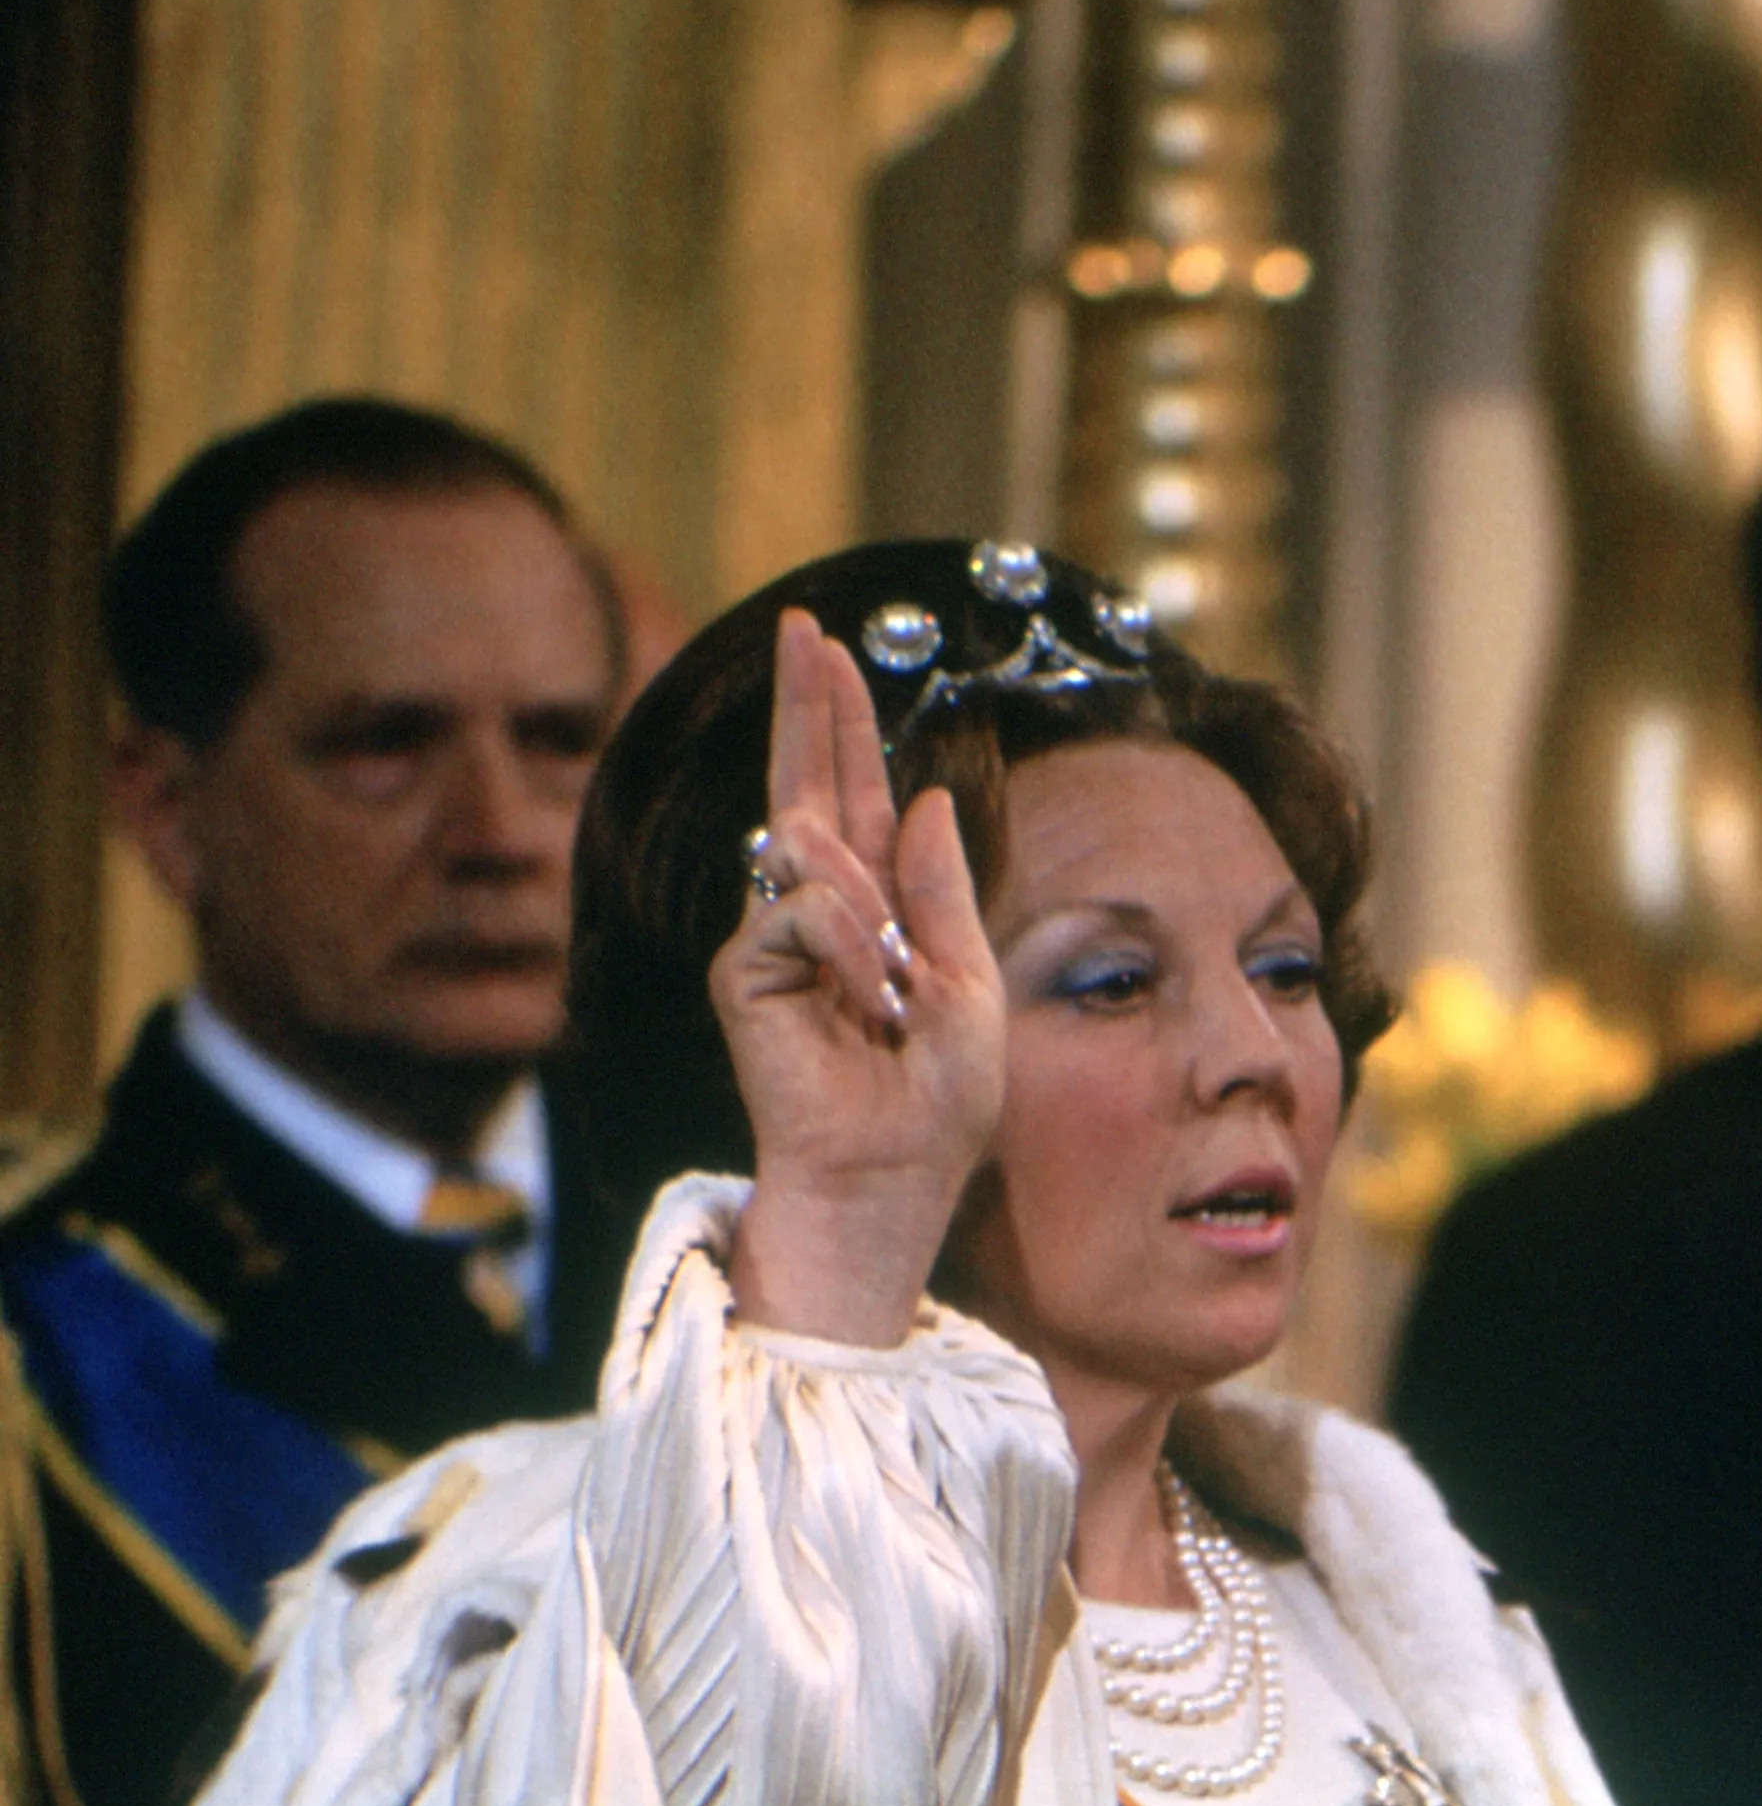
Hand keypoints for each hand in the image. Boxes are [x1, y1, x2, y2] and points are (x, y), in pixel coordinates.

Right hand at [718, 610, 1005, 1346]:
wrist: (893, 1176)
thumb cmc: (938, 1105)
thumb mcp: (971, 985)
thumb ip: (943, 891)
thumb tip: (923, 796)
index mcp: (880, 908)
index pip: (856, 795)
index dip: (838, 721)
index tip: (826, 646)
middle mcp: (820, 911)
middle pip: (807, 783)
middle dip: (807, 704)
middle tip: (803, 629)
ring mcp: (776, 937)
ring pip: (814, 848)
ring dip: (874, 911)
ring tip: (894, 994)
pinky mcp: (746, 970)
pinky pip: (805, 909)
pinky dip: (851, 949)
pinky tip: (868, 1004)